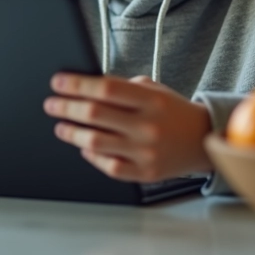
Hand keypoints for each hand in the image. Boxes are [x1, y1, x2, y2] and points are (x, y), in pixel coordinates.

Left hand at [44, 74, 212, 181]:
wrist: (203, 139)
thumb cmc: (172, 112)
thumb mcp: (154, 90)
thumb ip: (123, 88)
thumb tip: (84, 87)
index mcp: (151, 100)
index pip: (105, 89)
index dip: (77, 85)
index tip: (58, 82)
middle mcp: (148, 126)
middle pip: (95, 114)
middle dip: (66, 107)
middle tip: (51, 104)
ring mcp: (146, 151)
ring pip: (96, 142)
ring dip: (72, 133)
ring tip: (61, 126)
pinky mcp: (145, 173)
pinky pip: (110, 166)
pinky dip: (92, 156)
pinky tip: (84, 148)